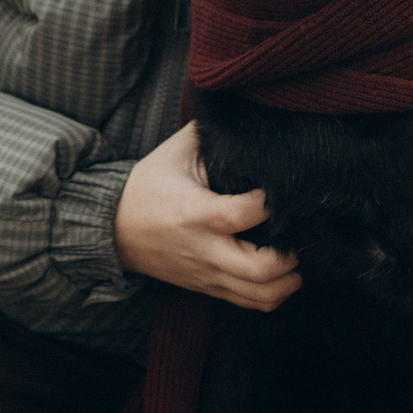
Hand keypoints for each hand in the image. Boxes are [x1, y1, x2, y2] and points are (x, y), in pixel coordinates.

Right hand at [114, 122, 299, 310]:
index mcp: (196, 213)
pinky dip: (274, 293)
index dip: (269, 204)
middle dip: (290, 256)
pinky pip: (250, 304)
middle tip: (297, 233)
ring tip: (295, 258)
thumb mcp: (174, 153)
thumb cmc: (148, 187)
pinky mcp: (209, 288)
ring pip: (261, 295)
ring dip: (288, 281)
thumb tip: (243, 108)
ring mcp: (208, 274)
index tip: (274, 191)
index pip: (244, 214)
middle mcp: (205, 249)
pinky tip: (281, 273)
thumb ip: (209, 133)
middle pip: (260, 269)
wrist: (114, 230)